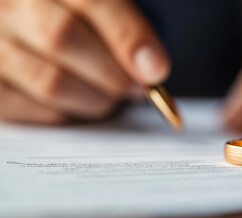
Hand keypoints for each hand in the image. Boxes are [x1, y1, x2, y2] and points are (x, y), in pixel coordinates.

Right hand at [0, 0, 169, 123]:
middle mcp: (11, 4)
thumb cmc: (71, 21)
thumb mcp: (95, 10)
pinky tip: (78, 100)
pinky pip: (33, 107)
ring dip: (95, 98)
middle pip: (63, 38)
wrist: (24, 26)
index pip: (91, 0)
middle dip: (114, 74)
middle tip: (137, 88)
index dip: (128, 36)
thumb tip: (151, 65)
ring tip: (110, 96)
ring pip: (50, 80)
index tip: (156, 69)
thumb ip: (120, 23)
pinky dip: (68, 111)